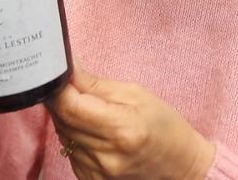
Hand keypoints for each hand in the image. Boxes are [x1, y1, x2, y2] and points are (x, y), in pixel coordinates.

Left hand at [46, 67, 214, 179]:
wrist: (178, 165)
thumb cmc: (164, 125)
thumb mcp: (136, 94)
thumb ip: (96, 84)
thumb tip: (67, 67)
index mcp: (122, 128)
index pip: (70, 106)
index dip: (59, 87)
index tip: (59, 73)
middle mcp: (106, 155)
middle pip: (62, 120)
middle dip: (62, 99)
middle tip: (74, 86)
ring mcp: (97, 172)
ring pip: (63, 135)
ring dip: (69, 118)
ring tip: (91, 110)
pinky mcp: (90, 179)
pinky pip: (70, 150)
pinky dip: (75, 136)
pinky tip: (94, 131)